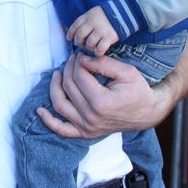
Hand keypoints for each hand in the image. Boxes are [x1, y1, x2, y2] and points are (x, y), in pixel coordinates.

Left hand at [37, 53, 163, 137]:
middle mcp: (91, 117)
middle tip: (73, 60)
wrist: (147, 113)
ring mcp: (87, 127)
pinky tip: (39, 111)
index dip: (78, 62)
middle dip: (68, 69)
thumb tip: (81, 59)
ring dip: (54, 87)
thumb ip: (102, 63)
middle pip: (69, 87)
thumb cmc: (138, 91)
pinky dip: (49, 121)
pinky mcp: (85, 133)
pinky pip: (62, 129)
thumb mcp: (126, 72)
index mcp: (102, 103)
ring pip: (60, 105)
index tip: (81, 55)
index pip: (79, 76)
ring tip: (58, 74)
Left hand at [66, 6, 118, 56]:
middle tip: (81, 44)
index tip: (69, 38)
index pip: (74, 26)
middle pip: (80, 36)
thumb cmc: (105, 15)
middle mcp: (92, 23)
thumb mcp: (92, 13)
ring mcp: (101, 31)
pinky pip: (100, 48)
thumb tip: (75, 33)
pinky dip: (98, 52)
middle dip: (78, 42)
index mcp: (87, 16)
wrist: (122, 12)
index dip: (70, 33)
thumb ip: (85, 21)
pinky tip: (98, 52)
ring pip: (89, 43)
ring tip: (91, 46)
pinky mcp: (109, 37)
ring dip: (89, 47)